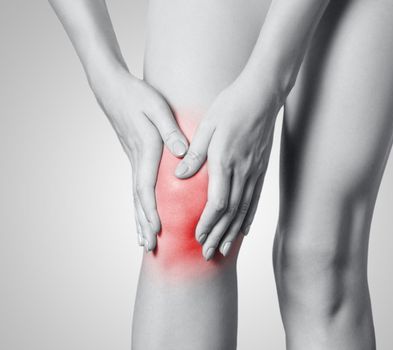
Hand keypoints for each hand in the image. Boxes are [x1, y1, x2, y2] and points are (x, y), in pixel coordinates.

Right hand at [90, 67, 187, 251]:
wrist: (112, 88)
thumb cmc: (137, 96)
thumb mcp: (157, 108)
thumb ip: (170, 130)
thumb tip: (182, 152)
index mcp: (146, 150)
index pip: (146, 187)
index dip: (151, 210)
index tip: (157, 230)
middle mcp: (137, 160)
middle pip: (139, 198)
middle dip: (145, 223)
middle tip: (149, 247)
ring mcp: (134, 160)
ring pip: (136, 195)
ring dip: (140, 218)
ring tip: (143, 241)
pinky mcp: (135, 157)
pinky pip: (137, 186)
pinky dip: (139, 204)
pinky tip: (142, 214)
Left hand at [174, 75, 282, 259]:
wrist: (263, 94)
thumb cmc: (232, 105)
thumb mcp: (208, 124)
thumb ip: (195, 152)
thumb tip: (180, 176)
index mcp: (225, 160)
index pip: (217, 202)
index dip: (207, 223)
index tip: (197, 237)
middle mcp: (243, 171)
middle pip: (231, 212)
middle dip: (218, 235)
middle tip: (208, 254)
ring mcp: (255, 171)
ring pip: (244, 209)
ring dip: (233, 232)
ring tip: (223, 249)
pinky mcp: (261, 168)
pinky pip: (255, 199)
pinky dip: (249, 217)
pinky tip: (244, 230)